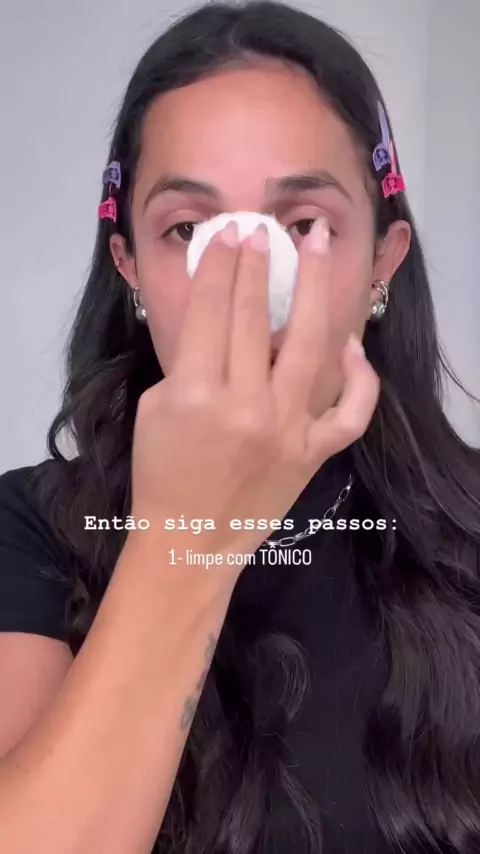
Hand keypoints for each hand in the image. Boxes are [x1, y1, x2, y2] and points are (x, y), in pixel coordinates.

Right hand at [129, 219, 378, 569]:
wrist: (188, 540)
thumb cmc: (161, 474)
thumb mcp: (157, 405)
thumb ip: (189, 359)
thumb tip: (221, 312)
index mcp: (195, 394)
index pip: (212, 311)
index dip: (222, 264)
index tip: (232, 232)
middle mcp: (245, 406)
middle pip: (255, 318)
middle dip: (259, 264)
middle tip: (266, 228)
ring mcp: (287, 430)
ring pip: (310, 346)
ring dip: (314, 289)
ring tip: (319, 247)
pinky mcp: (314, 453)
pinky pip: (350, 412)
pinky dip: (360, 379)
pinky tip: (351, 345)